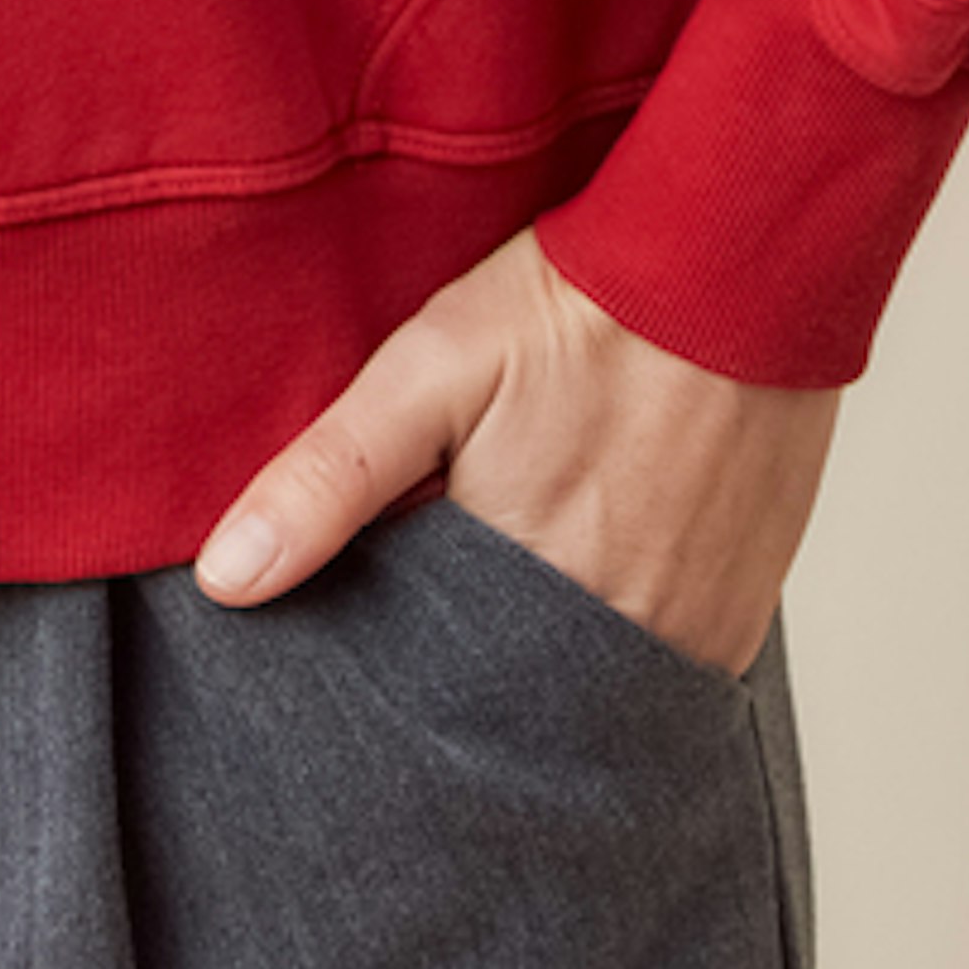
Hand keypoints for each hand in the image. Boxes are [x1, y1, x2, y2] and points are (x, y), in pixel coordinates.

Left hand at [190, 226, 839, 676]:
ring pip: (587, 697)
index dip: (393, 670)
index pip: (428, 694)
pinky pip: (659, 674)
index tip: (367, 642)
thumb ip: (329, 478)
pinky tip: (597, 574)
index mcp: (521, 599)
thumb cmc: (579, 306)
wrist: (742, 262)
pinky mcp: (740, 624)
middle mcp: (615, 649)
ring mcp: (690, 645)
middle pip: (510, 706)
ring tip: (517, 590)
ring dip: (544, 667)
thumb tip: (226, 580)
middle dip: (467, 678)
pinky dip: (617, 646)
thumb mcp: (431, 369)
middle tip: (444, 602)